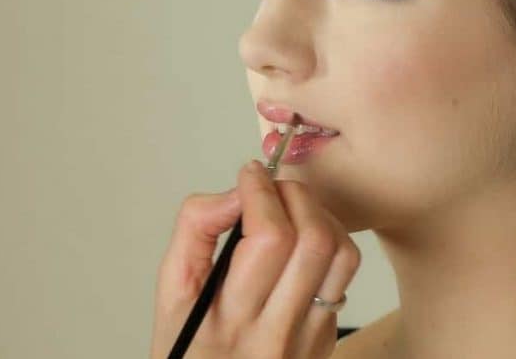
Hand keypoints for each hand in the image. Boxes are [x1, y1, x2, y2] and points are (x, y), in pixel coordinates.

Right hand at [151, 161, 360, 358]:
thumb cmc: (190, 350)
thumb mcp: (172, 295)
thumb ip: (194, 234)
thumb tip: (231, 194)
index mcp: (231, 320)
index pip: (268, 237)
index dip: (261, 191)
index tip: (249, 174)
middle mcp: (277, 332)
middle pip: (313, 240)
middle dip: (293, 194)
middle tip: (272, 185)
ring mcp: (309, 338)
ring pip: (341, 255)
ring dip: (319, 214)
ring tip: (291, 205)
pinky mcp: (328, 338)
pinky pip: (344, 278)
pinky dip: (329, 242)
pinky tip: (303, 237)